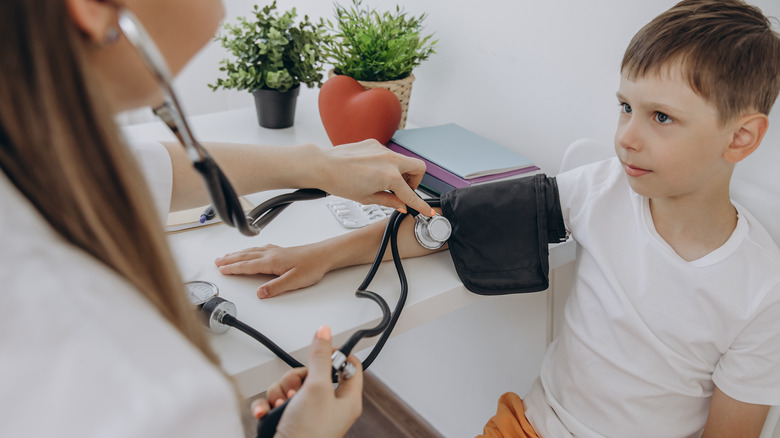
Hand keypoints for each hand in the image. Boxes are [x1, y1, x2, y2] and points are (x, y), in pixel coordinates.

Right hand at [215, 244, 330, 298]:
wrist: (325, 255)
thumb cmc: (312, 266)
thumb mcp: (294, 281)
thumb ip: (276, 287)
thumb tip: (260, 293)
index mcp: (271, 262)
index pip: (247, 266)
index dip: (233, 268)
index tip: (221, 270)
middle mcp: (271, 254)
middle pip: (245, 257)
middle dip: (230, 260)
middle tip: (217, 262)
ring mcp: (276, 252)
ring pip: (251, 252)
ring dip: (237, 254)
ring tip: (227, 256)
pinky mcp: (282, 251)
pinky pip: (259, 249)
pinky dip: (250, 250)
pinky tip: (251, 251)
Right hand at [251, 326, 362, 437]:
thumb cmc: (309, 435)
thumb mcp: (316, 387)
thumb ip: (320, 357)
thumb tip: (325, 332)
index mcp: (346, 400)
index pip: (350, 367)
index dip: (336, 354)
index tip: (322, 349)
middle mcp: (328, 408)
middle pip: (312, 374)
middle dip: (296, 378)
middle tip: (295, 389)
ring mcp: (306, 416)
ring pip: (290, 387)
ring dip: (279, 391)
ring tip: (281, 405)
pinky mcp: (287, 423)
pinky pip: (274, 403)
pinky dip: (267, 405)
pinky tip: (267, 412)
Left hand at [317, 140, 435, 216]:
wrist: (323, 165)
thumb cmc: (340, 182)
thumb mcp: (367, 198)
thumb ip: (389, 201)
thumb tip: (401, 205)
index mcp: (390, 176)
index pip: (411, 194)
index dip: (420, 206)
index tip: (428, 212)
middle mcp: (390, 160)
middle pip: (419, 168)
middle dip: (415, 180)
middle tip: (403, 190)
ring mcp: (383, 149)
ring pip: (403, 160)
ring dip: (400, 172)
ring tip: (383, 182)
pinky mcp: (374, 143)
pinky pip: (388, 155)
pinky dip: (387, 164)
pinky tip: (371, 172)